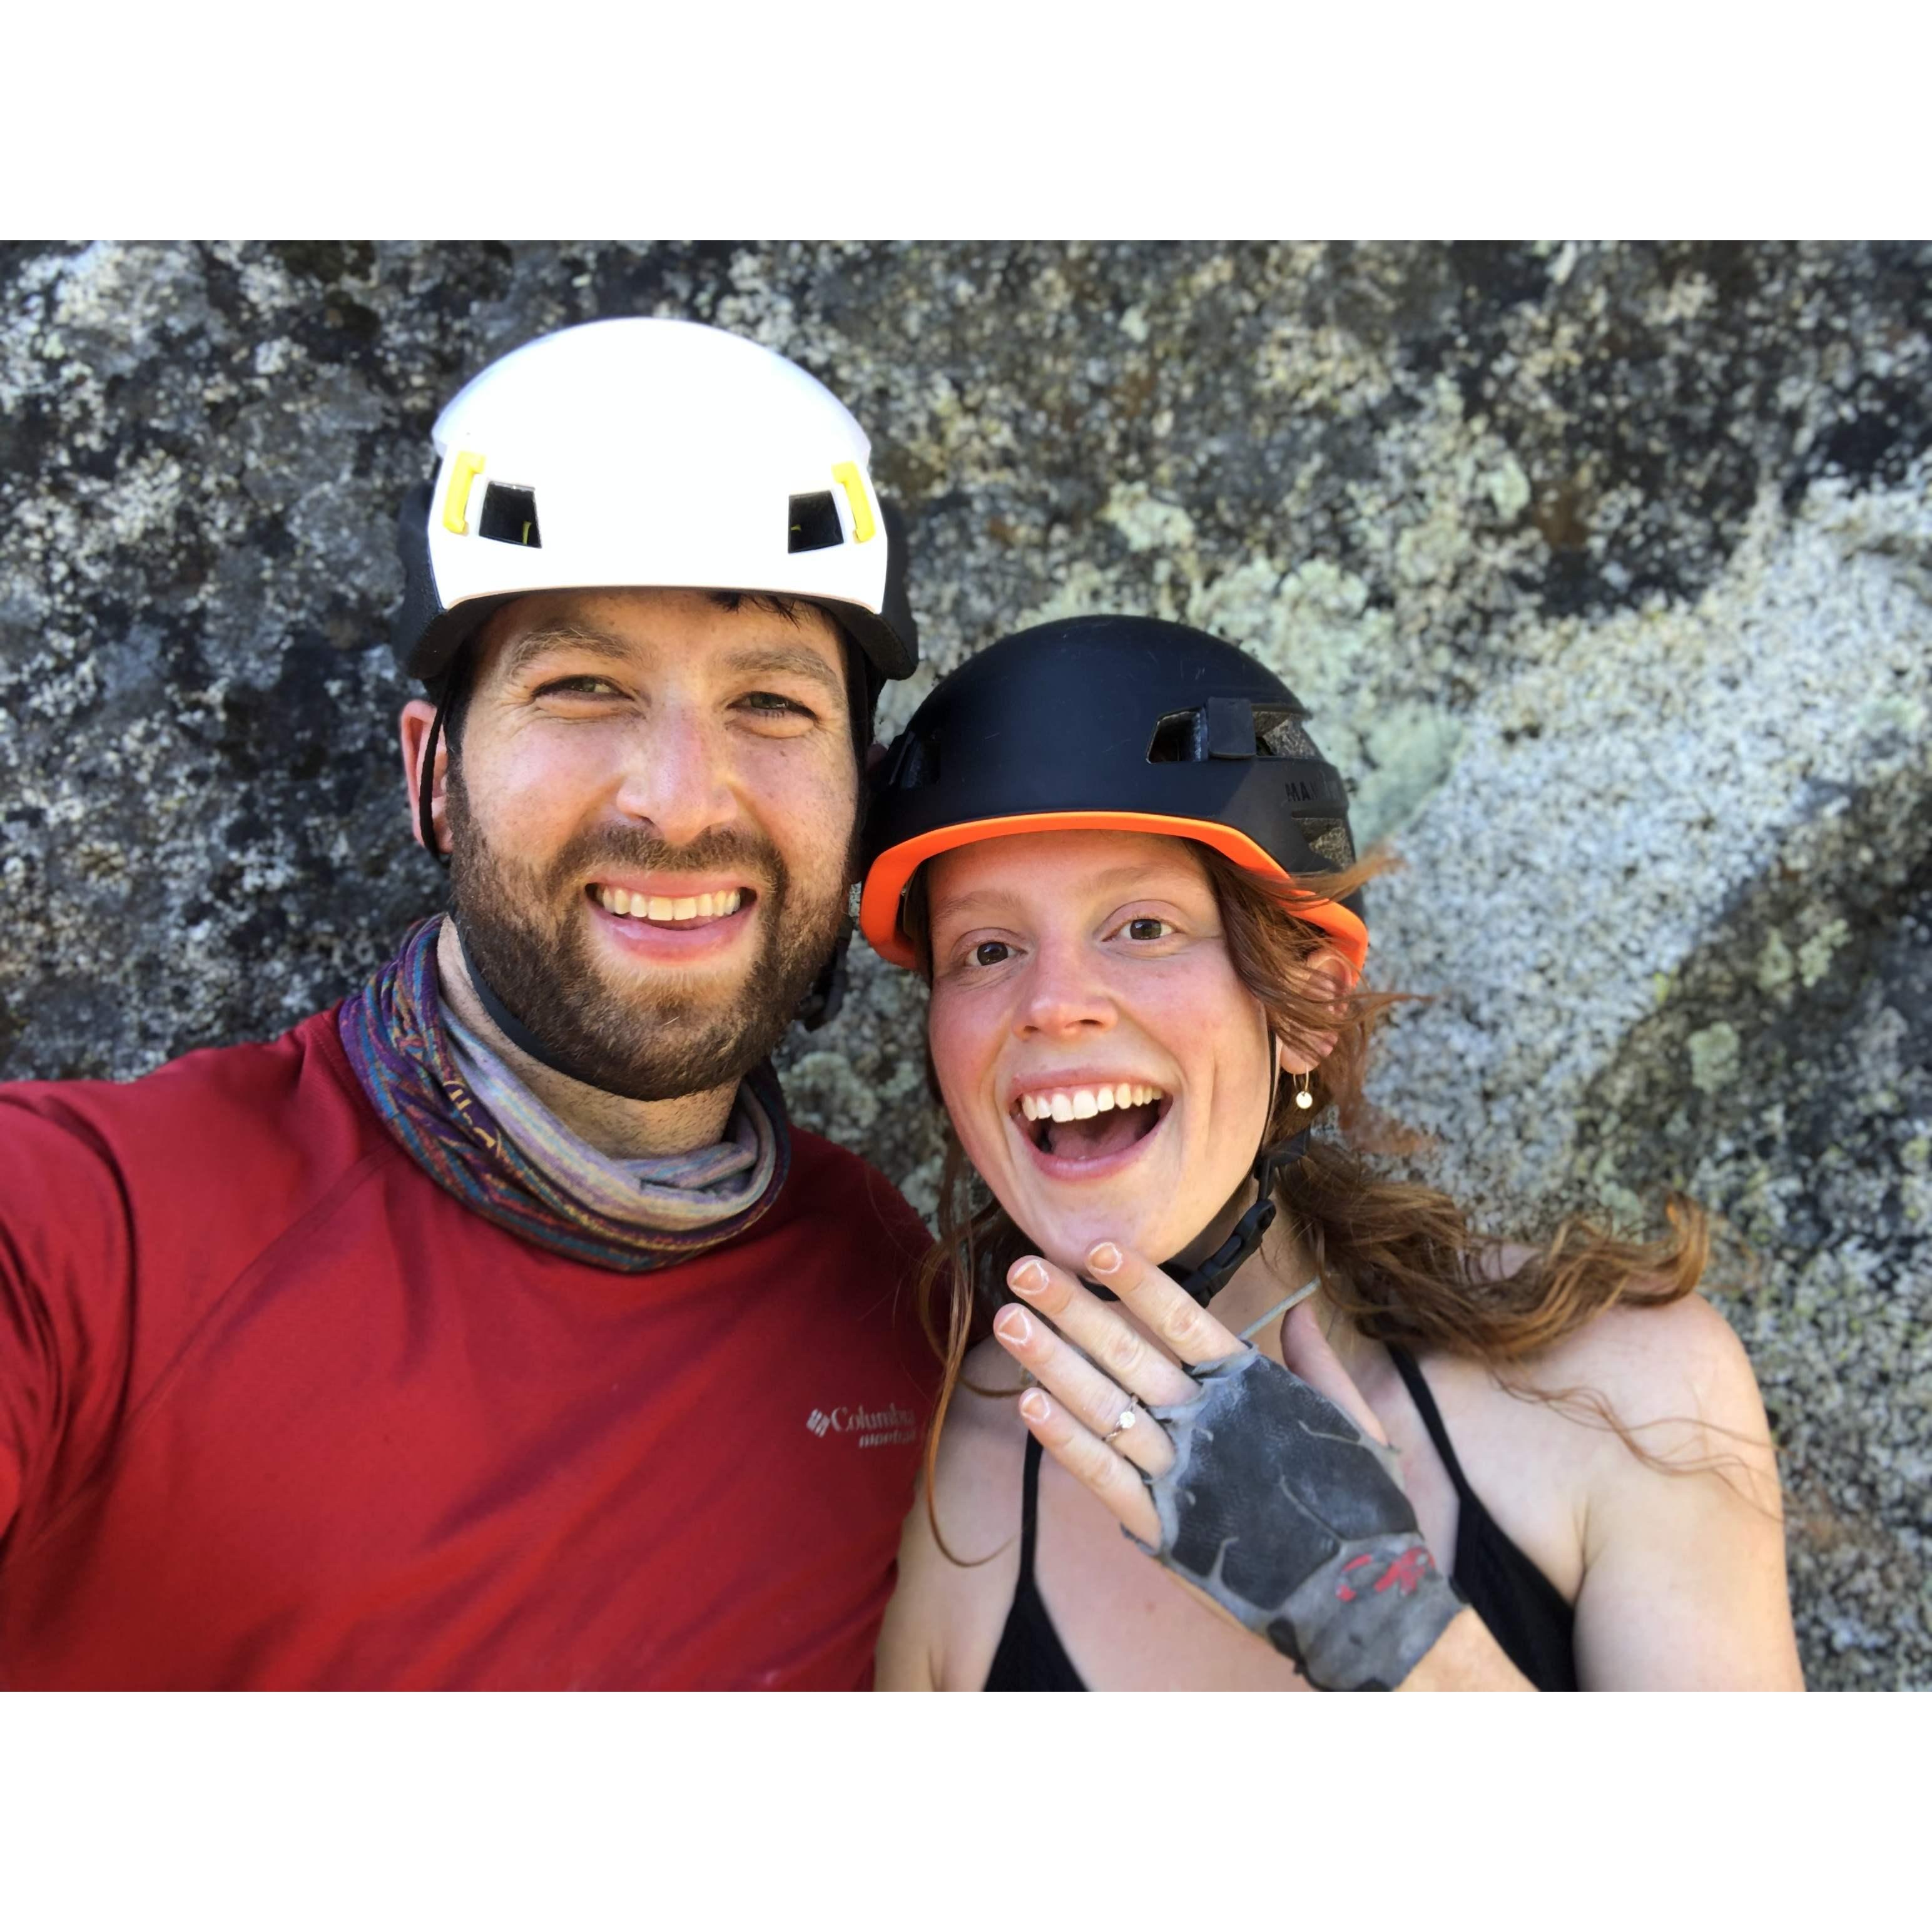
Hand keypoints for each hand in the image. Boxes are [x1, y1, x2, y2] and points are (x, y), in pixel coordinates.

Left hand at [991, 1240, 1395, 1545]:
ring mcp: (1183, 1476)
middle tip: (1023, 1269)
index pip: (1185, 1322)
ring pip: (1105, 1408)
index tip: (1096, 1249)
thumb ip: (1317, 1361)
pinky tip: (1028, 1403)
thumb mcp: (1353, 1420)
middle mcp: (1211, 1425)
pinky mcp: (1166, 1528)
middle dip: (1073, 1309)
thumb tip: (1298, 1308)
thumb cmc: (1361, 1505)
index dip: (1139, 1284)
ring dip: (1052, 1362)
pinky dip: (1065, 1441)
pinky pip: (1105, 1477)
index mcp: (1253, 1390)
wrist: (1363, 1600)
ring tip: (1008, 1322)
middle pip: (1129, 1355)